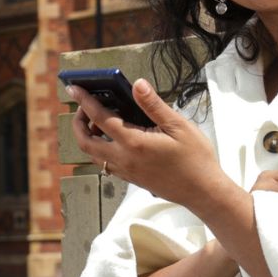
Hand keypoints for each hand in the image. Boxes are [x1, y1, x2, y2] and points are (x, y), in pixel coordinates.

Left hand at [67, 78, 233, 208]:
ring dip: (88, 136)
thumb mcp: (178, 126)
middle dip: (78, 122)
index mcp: (134, 143)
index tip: (74, 88)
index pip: (100, 118)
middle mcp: (124, 159)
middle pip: (86, 141)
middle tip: (83, 106)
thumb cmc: (195, 159)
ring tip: (98, 120)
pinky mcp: (130, 178)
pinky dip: (99, 148)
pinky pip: (105, 163)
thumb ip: (153, 105)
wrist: (203, 192)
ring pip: (93, 154)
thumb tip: (137, 85)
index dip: (84, 101)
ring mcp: (125, 171)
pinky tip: (113, 138)